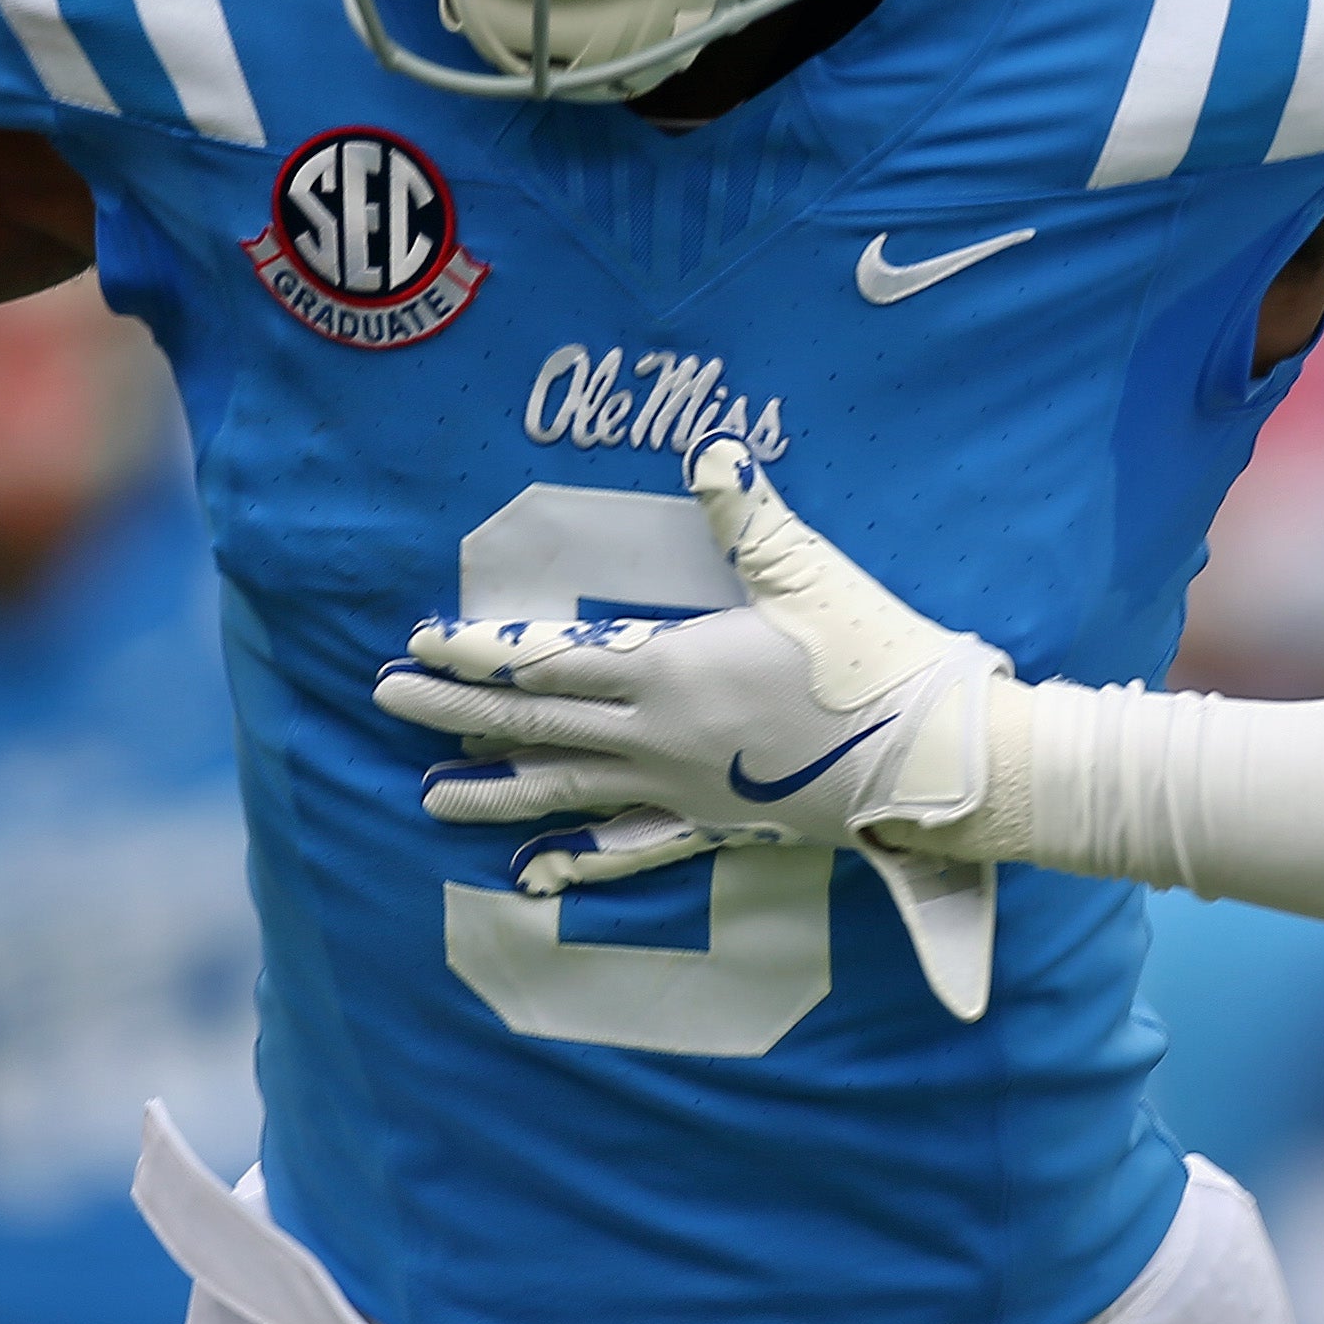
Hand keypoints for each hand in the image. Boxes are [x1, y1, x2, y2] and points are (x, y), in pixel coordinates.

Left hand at [369, 438, 1015, 1018]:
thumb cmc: (874, 660)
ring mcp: (682, 789)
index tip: (420, 642)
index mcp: (672, 669)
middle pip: (535, 724)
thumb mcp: (808, 574)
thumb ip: (749, 514)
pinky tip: (533, 873)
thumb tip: (714, 449)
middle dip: (453, 711)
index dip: (479, 651)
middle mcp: (659, 736)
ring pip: (566, 791)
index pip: (550, 660)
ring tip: (429, 795)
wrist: (938, 758)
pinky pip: (632, 847)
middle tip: (386, 698)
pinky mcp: (715, 825)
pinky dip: (578, 860)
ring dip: (493, 790)